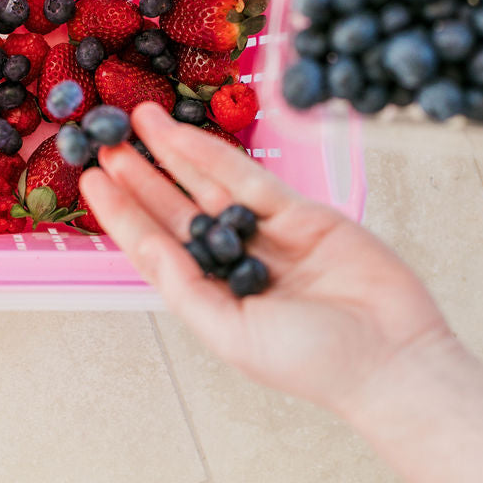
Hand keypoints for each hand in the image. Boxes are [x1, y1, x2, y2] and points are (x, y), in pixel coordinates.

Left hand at [79, 103, 448, 412]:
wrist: (392, 356)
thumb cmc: (313, 362)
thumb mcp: (232, 334)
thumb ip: (185, 287)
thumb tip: (144, 246)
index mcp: (210, 294)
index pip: (154, 246)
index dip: (122, 212)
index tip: (90, 180)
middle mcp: (232, 261)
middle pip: (175, 209)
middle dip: (140, 174)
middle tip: (103, 137)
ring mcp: (267, 234)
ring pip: (209, 185)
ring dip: (173, 153)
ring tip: (136, 120)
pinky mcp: (301, 213)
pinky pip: (250, 179)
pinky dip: (216, 156)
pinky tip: (186, 136)